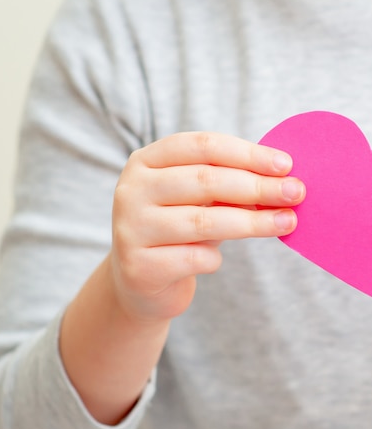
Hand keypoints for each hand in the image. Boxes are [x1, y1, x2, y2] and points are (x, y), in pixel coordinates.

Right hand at [110, 132, 304, 321]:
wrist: (139, 282)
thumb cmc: (177, 228)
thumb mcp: (195, 198)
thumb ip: (226, 182)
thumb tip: (282, 178)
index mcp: (146, 161)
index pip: (202, 146)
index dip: (247, 153)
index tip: (286, 165)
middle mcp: (131, 189)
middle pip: (205, 179)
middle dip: (257, 185)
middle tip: (296, 193)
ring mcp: (131, 227)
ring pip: (203, 220)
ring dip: (253, 222)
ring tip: (287, 222)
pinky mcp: (139, 266)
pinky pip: (195, 258)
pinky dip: (215, 259)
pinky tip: (216, 260)